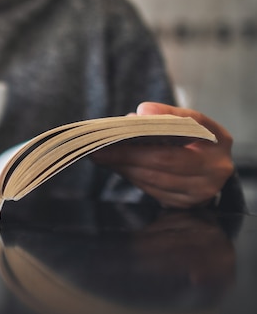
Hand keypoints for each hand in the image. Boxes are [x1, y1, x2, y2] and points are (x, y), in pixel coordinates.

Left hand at [91, 102, 234, 207]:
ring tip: (101, 155)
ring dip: (124, 166)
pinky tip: (116, 166)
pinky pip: (153, 191)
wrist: (209, 170)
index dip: (161, 120)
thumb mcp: (188, 122)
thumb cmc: (194, 141)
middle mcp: (215, 168)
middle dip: (128, 152)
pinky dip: (132, 177)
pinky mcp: (185, 205)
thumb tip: (140, 114)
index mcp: (218, 140)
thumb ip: (166, 115)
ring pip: (155, 178)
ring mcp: (202, 191)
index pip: (189, 126)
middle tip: (100, 146)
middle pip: (165, 159)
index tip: (133, 116)